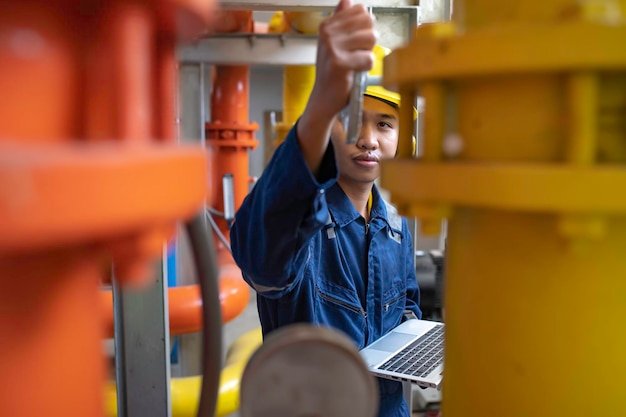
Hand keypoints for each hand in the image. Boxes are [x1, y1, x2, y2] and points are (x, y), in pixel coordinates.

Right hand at [308, 0, 376, 119]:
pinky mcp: (340, 63)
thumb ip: (342, 20)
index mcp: (327, 24)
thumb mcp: (334, 42)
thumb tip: (347, 0)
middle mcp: (328, 33)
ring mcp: (332, 47)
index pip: (361, 11)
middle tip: (355, 53)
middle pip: (369, 22)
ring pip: (371, 38)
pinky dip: (366, 67)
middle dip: (368, 40)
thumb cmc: (332, 71)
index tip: (354, 41)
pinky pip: (368, 58)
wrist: (324, 96)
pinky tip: (355, 72)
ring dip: (367, 53)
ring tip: (355, 62)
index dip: (364, 27)